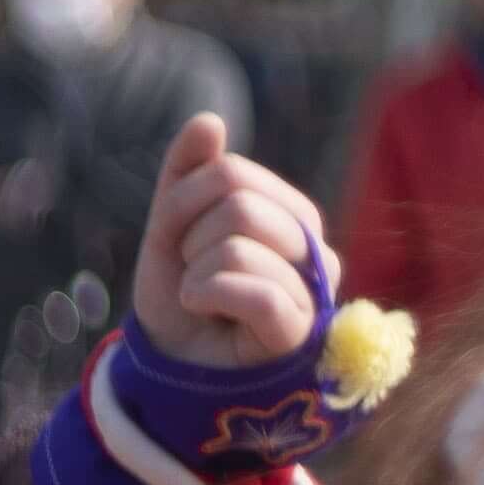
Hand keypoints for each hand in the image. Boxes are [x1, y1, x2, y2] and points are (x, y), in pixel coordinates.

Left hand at [125, 115, 330, 368]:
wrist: (173, 364)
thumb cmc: (182, 294)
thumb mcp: (171, 227)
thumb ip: (188, 173)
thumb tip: (210, 120)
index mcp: (290, 213)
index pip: (229, 173)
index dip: (182, 203)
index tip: (181, 240)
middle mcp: (312, 245)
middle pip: (236, 205)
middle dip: (189, 240)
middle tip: (193, 273)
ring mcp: (312, 289)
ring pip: (237, 247)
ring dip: (195, 275)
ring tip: (202, 298)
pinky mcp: (300, 330)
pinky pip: (255, 293)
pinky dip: (209, 297)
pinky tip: (205, 310)